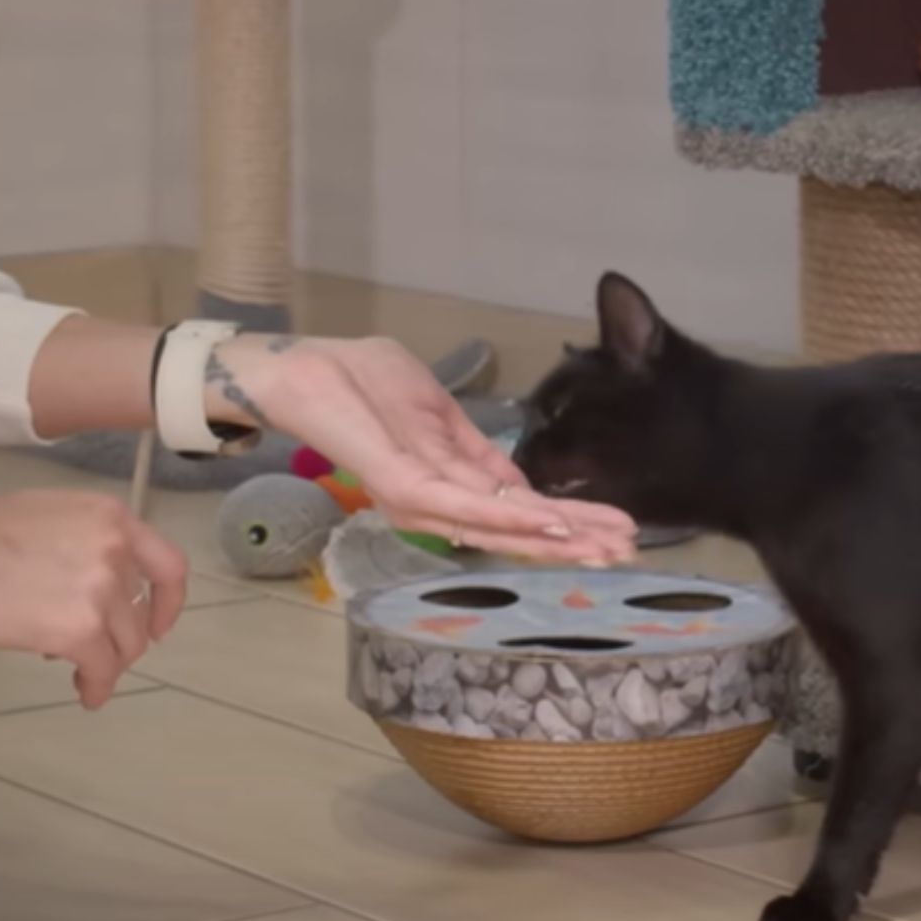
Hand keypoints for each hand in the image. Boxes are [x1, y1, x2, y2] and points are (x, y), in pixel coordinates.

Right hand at [0, 491, 188, 708]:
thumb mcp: (44, 517)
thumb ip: (82, 544)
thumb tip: (92, 588)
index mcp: (109, 516)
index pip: (167, 563)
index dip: (169, 601)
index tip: (157, 624)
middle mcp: (115, 549)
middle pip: (137, 611)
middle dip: (120, 635)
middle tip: (93, 649)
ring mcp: (101, 589)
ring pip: (125, 644)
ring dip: (106, 663)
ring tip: (81, 673)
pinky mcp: (80, 630)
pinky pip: (104, 670)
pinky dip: (98, 688)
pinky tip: (86, 695)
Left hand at [206, 335, 636, 564]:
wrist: (291, 372)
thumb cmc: (351, 382)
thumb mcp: (426, 407)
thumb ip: (466, 447)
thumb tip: (513, 483)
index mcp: (443, 475)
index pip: (513, 506)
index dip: (565, 521)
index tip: (619, 528)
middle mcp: (433, 496)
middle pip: (513, 526)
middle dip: (573, 538)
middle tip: (629, 549)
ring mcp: (418, 492)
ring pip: (497, 524)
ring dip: (553, 535)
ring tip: (606, 544)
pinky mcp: (401, 481)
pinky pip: (463, 504)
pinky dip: (509, 515)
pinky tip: (550, 524)